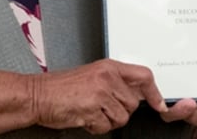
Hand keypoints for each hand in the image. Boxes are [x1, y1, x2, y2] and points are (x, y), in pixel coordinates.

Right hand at [31, 59, 166, 133]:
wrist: (37, 95)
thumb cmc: (61, 88)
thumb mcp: (92, 75)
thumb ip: (114, 81)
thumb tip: (136, 94)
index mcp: (109, 67)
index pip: (143, 76)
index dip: (154, 93)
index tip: (159, 104)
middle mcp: (107, 77)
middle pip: (133, 103)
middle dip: (120, 111)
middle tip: (102, 107)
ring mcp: (100, 93)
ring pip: (121, 118)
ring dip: (107, 121)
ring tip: (91, 111)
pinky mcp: (91, 109)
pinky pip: (106, 127)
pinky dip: (96, 127)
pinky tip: (84, 117)